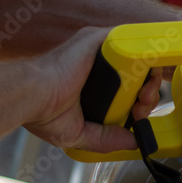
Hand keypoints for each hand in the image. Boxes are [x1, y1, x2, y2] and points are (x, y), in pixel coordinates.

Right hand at [24, 27, 139, 152]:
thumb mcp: (80, 133)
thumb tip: (135, 143)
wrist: (31, 97)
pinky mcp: (99, 39)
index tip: (138, 116)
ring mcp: (99, 50)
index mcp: (94, 84)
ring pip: (139, 58)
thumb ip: (108, 139)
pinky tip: (146, 74)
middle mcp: (98, 64)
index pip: (129, 90)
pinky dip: (144, 54)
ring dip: (150, 78)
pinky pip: (130, 40)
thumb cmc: (43, 113)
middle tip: (141, 108)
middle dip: (149, 94)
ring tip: (142, 97)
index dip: (141, 104)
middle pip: (139, 75)